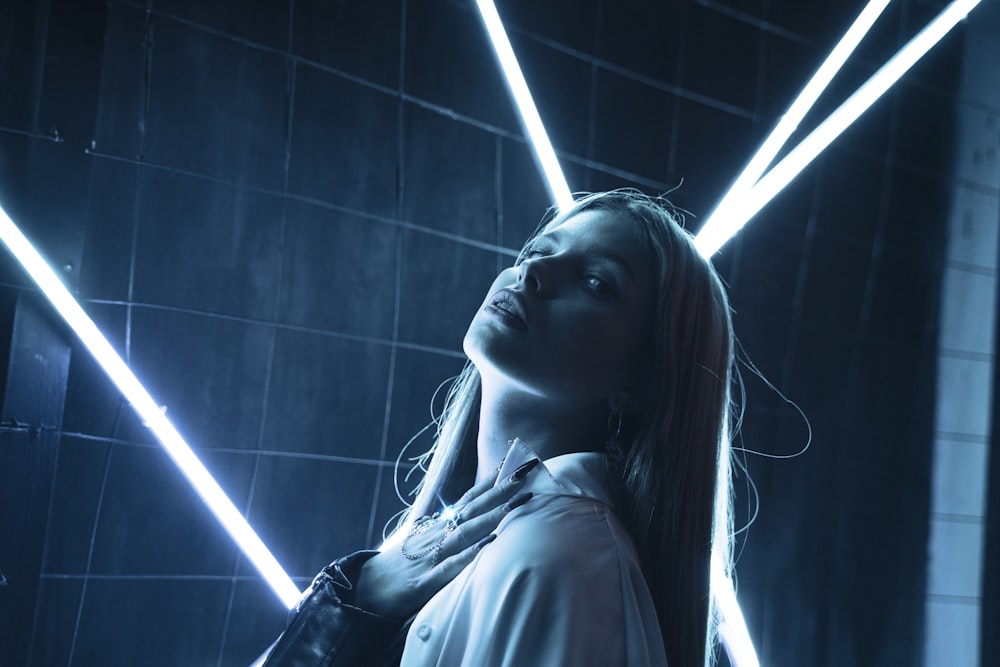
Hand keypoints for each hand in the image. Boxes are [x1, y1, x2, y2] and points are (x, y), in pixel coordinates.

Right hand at [353, 458, 537, 618]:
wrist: (368, 589)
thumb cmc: (401, 564)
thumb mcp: (424, 539)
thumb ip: (446, 527)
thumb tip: (466, 513)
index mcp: (440, 525)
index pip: (470, 498)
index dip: (491, 481)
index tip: (513, 463)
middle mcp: (438, 534)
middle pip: (473, 508)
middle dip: (500, 491)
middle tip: (525, 473)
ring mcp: (433, 555)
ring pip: (466, 532)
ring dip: (492, 517)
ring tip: (516, 503)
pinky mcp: (427, 580)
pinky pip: (451, 567)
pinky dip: (470, 555)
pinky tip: (487, 547)